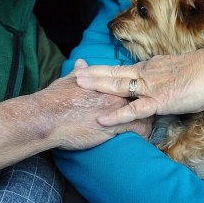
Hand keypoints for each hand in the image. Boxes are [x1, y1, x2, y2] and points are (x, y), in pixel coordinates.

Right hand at [38, 60, 152, 149]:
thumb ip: (78, 73)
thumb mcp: (67, 82)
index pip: (131, 80)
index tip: (143, 93)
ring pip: (145, 112)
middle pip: (143, 94)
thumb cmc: (54, 100)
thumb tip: (80, 63)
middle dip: (151, 101)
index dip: (139, 86)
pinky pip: (138, 129)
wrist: (46, 117)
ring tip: (153, 125)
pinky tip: (145, 138)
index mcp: (105, 82)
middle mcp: (114, 93)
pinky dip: (143, 134)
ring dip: (150, 119)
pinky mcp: (114, 126)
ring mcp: (116, 109)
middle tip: (156, 108)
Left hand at [73, 49, 203, 125]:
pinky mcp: (158, 101)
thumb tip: (156, 83)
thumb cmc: (202, 74)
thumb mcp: (177, 71)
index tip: (89, 69)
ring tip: (78, 85)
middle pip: (115, 72)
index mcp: (151, 67)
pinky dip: (116, 115)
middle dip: (93, 73)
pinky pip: (133, 110)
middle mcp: (147, 74)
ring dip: (97, 85)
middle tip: (74, 73)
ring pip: (118, 86)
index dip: (105, 69)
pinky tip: (101, 118)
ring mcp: (151, 87)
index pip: (123, 68)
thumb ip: (163, 77)